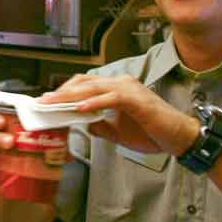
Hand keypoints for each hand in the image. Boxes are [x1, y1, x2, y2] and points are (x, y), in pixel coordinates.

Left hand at [39, 74, 198, 155]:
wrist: (179, 138)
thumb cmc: (152, 132)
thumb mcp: (117, 131)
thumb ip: (99, 125)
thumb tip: (80, 124)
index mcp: (116, 88)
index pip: (84, 84)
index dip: (64, 91)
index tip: (46, 101)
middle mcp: (121, 83)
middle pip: (84, 82)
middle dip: (61, 92)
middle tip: (42, 102)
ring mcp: (129, 89)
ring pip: (93, 87)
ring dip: (71, 96)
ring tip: (53, 103)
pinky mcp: (137, 99)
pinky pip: (111, 98)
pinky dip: (94, 103)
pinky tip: (80, 109)